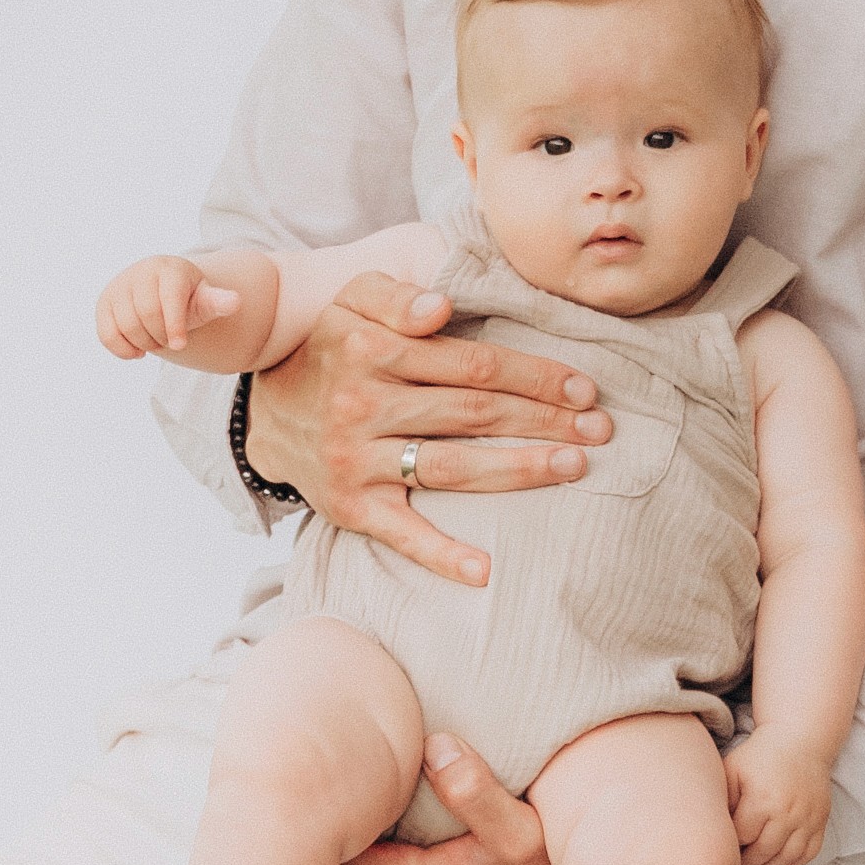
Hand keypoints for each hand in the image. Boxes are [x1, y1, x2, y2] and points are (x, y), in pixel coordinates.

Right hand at [96, 248, 267, 365]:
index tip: (181, 346)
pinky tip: (137, 351)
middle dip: (161, 336)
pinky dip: (123, 350)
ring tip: (156, 340)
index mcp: (169, 269)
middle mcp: (141, 271)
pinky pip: (107, 335)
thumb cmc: (188, 299)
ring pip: (126, 326)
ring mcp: (119, 286)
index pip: (169, 298)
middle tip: (170, 340)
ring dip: (145, 344)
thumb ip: (218, 302)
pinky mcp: (105, 302)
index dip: (175, 324)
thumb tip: (234, 301)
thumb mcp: (205, 300)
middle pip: (147, 315)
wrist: (160, 291)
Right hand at [245, 274, 604, 592]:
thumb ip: (395, 293)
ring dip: (518, 469)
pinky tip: (485, 570)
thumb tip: (443, 306)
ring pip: (452, 467)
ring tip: (573, 468)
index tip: (582, 388)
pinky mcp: (350, 506)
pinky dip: (442, 555)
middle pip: (473, 414)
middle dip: (544, 421)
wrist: (265, 415)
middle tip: (599, 429)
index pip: (473, 364)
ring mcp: (356, 460)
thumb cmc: (330, 352)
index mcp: (372, 350)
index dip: (534, 376)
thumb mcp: (351, 301)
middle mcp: (363, 405)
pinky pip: (402, 533)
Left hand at [335, 735, 584, 864]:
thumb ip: (475, 794)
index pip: (326, 845)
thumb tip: (436, 746)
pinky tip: (363, 800)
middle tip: (317, 752)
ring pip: (339, 862)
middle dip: (315, 806)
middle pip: (323, 853)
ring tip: (334, 769)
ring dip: (335, 821)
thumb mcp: (524, 836)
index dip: (318, 796)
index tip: (322, 754)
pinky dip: (356, 834)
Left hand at [724, 737, 832, 864]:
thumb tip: (712, 830)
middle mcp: (788, 812)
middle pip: (764, 852)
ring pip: (788, 858)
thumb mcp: (732, 771)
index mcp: (762, 800)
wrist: (800, 741)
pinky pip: (809, 853)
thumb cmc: (759, 757)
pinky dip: (793, 862)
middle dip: (748, 863)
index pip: (743, 837)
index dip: (731, 846)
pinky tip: (778, 861)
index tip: (723, 848)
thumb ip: (721, 800)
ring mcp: (808, 818)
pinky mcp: (821, 820)